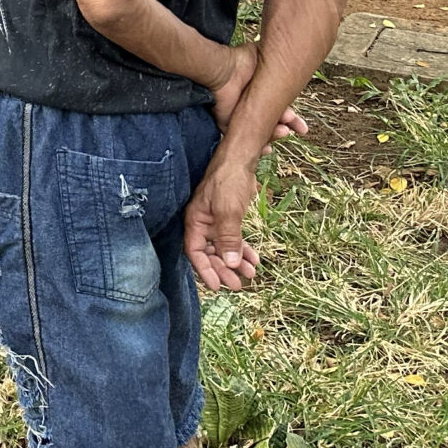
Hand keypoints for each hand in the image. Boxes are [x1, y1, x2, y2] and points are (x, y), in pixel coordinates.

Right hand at [183, 152, 261, 290]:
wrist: (240, 160)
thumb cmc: (228, 181)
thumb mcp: (228, 211)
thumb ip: (228, 237)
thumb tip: (230, 263)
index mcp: (195, 220)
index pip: (194, 251)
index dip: (205, 270)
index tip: (218, 286)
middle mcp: (202, 223)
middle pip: (209, 253)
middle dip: (223, 269)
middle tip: (239, 285)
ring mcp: (215, 220)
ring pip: (222, 248)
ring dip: (235, 261)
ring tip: (251, 274)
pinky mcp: (227, 217)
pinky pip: (233, 239)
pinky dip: (242, 250)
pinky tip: (254, 259)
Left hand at [210, 41, 309, 141]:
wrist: (225, 70)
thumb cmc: (244, 62)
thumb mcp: (268, 62)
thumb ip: (280, 67)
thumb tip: (296, 69)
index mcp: (260, 95)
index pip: (279, 111)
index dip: (292, 121)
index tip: (303, 129)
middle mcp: (250, 107)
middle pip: (272, 125)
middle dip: (287, 128)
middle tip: (300, 130)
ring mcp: (239, 117)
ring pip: (261, 134)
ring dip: (274, 135)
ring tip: (283, 130)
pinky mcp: (227, 125)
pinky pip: (243, 141)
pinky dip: (257, 146)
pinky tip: (268, 148)